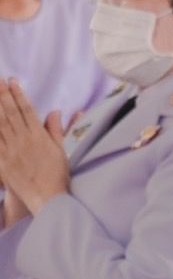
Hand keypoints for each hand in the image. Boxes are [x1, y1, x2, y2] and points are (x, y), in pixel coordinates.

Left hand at [0, 80, 69, 214]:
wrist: (48, 197)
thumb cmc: (57, 174)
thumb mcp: (61, 149)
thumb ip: (55, 129)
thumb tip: (55, 112)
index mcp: (39, 136)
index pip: (27, 110)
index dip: (18, 94)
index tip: (12, 81)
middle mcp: (24, 140)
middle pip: (10, 113)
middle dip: (2, 95)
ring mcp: (11, 151)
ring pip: (0, 125)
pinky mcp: (2, 162)